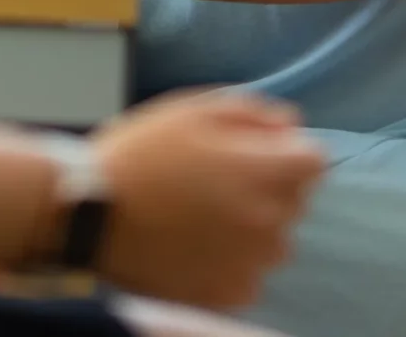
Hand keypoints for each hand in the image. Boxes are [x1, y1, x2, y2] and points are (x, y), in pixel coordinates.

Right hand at [89, 91, 324, 308]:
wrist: (91, 213)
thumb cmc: (142, 153)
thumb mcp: (194, 110)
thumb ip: (255, 114)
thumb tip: (290, 126)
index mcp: (269, 174)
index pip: (314, 160)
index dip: (283, 151)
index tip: (250, 152)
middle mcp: (273, 224)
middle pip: (293, 200)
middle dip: (266, 187)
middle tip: (211, 180)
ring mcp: (253, 265)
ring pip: (270, 239)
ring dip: (249, 226)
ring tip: (197, 215)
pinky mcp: (229, 294)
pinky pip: (246, 272)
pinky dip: (228, 260)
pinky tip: (190, 243)